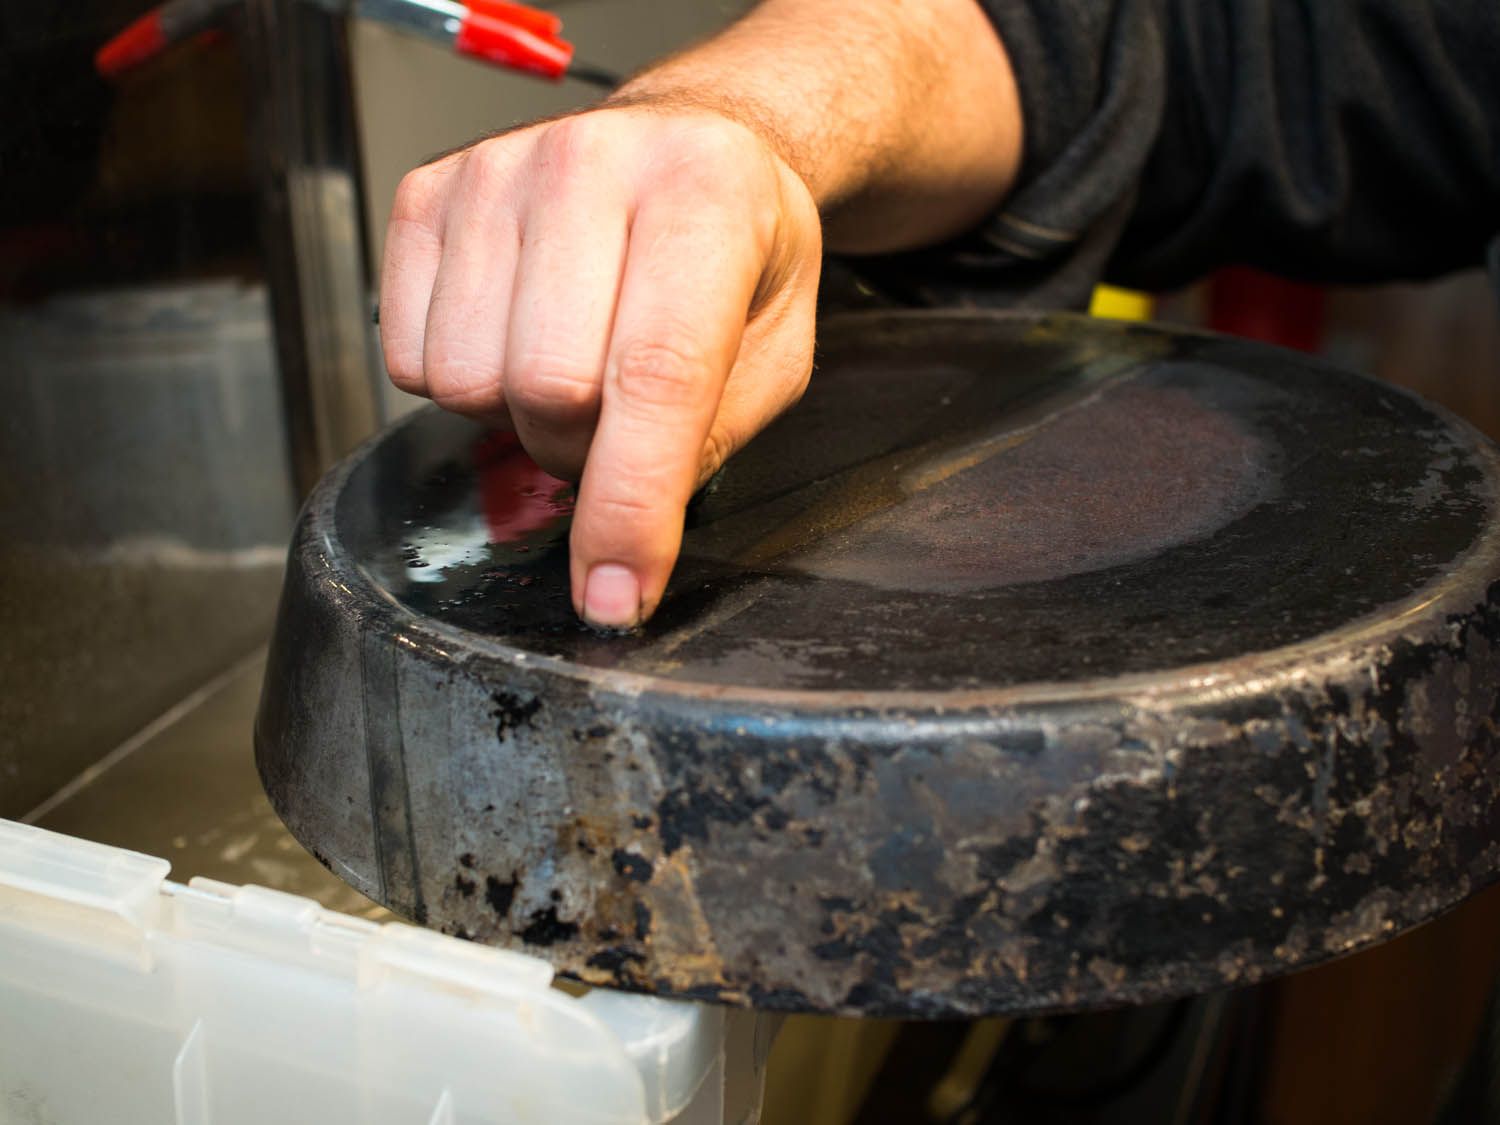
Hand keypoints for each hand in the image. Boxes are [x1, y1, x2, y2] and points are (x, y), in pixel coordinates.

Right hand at [379, 102, 821, 628]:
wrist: (687, 142)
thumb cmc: (736, 248)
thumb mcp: (775, 347)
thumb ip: (705, 442)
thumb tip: (618, 558)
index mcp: (706, 194)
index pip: (656, 375)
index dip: (631, 505)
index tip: (614, 594)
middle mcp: (592, 162)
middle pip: (549, 388)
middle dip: (583, 450)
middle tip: (619, 420)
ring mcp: (498, 170)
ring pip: (469, 381)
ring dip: (520, 414)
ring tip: (572, 362)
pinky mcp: (427, 192)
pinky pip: (407, 357)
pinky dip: (460, 381)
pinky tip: (515, 331)